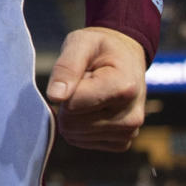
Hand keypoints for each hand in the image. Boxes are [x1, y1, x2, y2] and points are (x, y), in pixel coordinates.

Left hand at [45, 27, 146, 150]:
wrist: (126, 58)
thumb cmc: (101, 47)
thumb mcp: (81, 43)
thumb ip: (66, 67)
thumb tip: (54, 96)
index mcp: (124, 87)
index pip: (73, 104)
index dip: (66, 87)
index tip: (80, 72)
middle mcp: (131, 116)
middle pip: (73, 123)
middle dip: (68, 102)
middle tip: (84, 82)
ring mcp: (128, 133)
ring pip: (75, 135)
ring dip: (74, 114)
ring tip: (90, 93)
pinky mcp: (122, 143)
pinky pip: (83, 142)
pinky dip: (81, 126)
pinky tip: (94, 107)